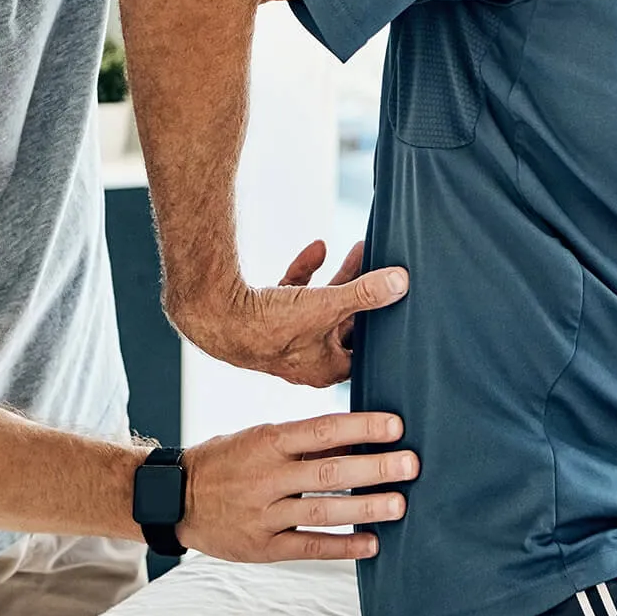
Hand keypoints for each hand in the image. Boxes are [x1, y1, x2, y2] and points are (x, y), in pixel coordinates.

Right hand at [172, 241, 407, 387]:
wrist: (214, 318)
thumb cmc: (271, 326)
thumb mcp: (328, 306)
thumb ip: (366, 292)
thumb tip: (401, 281)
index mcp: (325, 368)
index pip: (364, 352)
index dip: (381, 330)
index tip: (397, 307)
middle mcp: (306, 357)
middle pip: (345, 322)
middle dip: (364, 293)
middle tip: (383, 267)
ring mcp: (285, 336)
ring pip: (321, 304)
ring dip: (340, 277)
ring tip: (359, 248)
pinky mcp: (266, 315)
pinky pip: (294, 293)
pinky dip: (307, 272)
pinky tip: (316, 247)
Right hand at [173, 412, 416, 561]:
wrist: (172, 497)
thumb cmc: (225, 460)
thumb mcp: (257, 438)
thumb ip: (303, 441)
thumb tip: (356, 435)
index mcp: (267, 441)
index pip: (322, 430)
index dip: (361, 428)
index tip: (395, 426)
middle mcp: (266, 476)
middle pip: (329, 472)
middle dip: (375, 469)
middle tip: (411, 465)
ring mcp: (263, 514)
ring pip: (322, 511)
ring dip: (365, 508)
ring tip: (399, 505)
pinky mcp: (261, 547)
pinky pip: (307, 546)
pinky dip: (342, 546)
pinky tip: (371, 544)